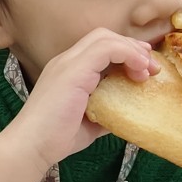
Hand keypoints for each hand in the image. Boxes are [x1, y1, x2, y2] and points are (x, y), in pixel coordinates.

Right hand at [8, 29, 159, 171]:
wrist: (32, 145)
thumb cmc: (55, 138)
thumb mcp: (89, 122)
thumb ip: (107, 112)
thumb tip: (127, 114)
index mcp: (67, 71)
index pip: (98, 47)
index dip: (125, 53)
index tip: (142, 70)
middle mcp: (65, 61)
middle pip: (103, 36)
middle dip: (132, 47)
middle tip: (150, 67)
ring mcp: (67, 63)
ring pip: (105, 37)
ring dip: (132, 51)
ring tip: (147, 71)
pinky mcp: (73, 70)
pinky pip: (106, 48)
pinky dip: (127, 54)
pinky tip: (139, 69)